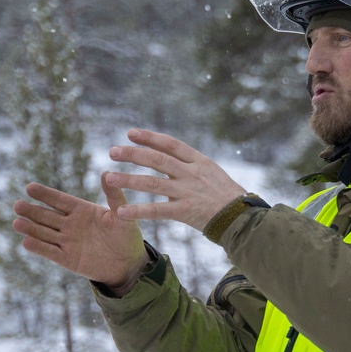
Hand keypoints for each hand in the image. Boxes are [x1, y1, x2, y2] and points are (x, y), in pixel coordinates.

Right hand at [12, 178, 148, 290]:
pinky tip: (26, 242)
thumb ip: (114, 196)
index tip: (29, 187)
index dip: (45, 195)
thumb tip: (106, 173)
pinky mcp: (67, 259)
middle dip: (32, 211)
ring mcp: (67, 242)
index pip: (59, 200)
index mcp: (81, 210)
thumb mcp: (122, 215)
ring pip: (45, 233)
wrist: (129, 264)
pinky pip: (50, 252)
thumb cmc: (127, 236)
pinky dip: (39, 248)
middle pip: (47, 216)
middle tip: (17, 205)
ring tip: (17, 222)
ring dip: (30, 228)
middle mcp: (70, 224)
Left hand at [105, 129, 246, 231]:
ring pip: (152, 183)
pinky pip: (157, 211)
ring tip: (108, 177)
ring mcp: (187, 192)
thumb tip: (171, 158)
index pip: (170, 144)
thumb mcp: (213, 173)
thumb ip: (192, 166)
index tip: (130, 133)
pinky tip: (121, 211)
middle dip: (132, 154)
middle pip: (157, 159)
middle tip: (112, 152)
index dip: (149, 137)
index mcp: (199, 161)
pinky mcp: (185, 211)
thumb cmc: (228, 197)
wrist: (241, 218)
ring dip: (128, 179)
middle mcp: (191, 173)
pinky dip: (138, 211)